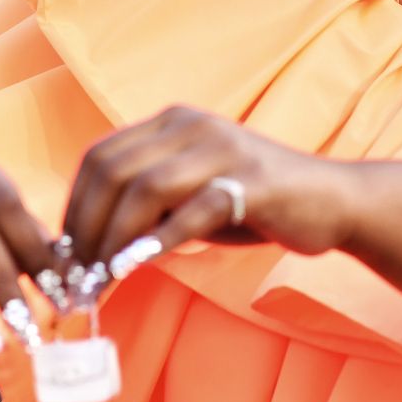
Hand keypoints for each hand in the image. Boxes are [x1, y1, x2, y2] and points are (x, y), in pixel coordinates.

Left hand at [61, 106, 355, 269]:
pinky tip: (138, 266)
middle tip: (79, 276)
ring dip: (115, 239)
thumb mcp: (193, 191)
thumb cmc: (257, 201)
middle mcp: (193, 126)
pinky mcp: (252, 181)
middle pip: (114, 172)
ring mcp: (224, 150)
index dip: (74, 206)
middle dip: (87, 228)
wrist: (333, 200)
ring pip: (144, 189)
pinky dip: (157, 241)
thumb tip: (90, 243)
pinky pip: (192, 210)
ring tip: (104, 279)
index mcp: (174, 122)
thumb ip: (148, 203)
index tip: (68, 254)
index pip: (100, 157)